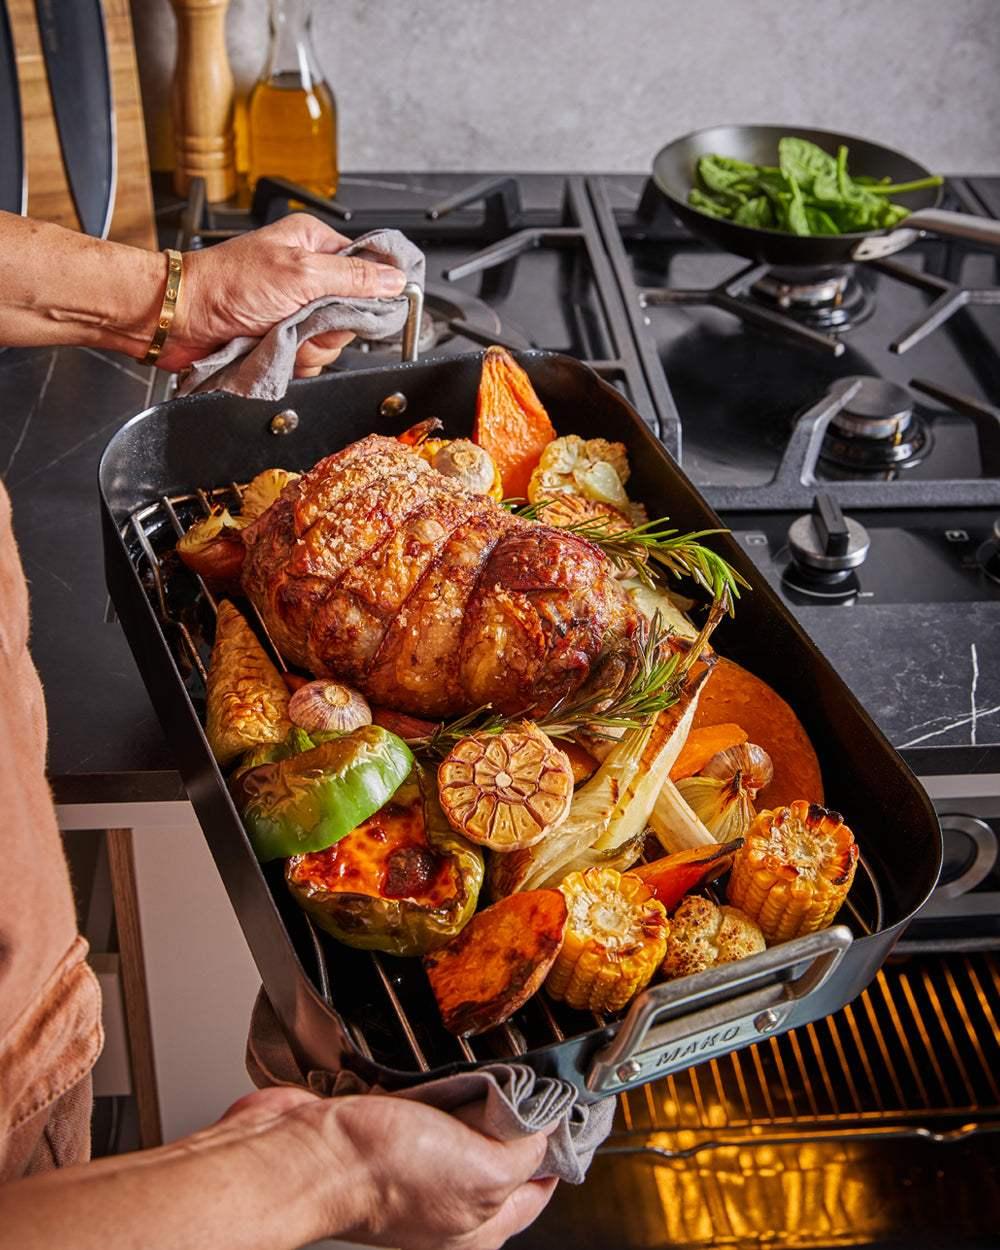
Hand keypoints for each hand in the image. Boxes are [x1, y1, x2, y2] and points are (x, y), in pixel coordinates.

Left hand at [161, 214, 406, 376]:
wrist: (182, 319)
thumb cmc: (226, 284)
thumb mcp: (300, 272)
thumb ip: (353, 276)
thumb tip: (395, 278)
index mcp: (315, 244)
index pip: (369, 268)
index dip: (372, 292)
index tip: (364, 307)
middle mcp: (309, 276)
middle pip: (353, 313)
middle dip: (329, 326)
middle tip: (302, 318)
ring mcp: (296, 310)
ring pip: (332, 342)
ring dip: (307, 346)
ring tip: (278, 332)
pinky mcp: (283, 338)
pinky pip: (311, 359)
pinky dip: (293, 360)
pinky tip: (272, 347)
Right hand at [221, 1087, 556, 1249]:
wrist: (306, 1152)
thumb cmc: (381, 1175)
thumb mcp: (483, 1171)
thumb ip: (525, 1151)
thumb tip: (547, 1126)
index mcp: (479, 1226)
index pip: (539, 1184)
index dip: (560, 1141)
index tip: (573, 1101)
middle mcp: (447, 1201)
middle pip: (502, 1147)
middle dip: (515, 1109)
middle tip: (526, 1074)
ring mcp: (414, 1165)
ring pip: (465, 1118)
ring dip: (474, 1088)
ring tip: (481, 1066)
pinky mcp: (384, 1131)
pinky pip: (427, 1100)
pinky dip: (437, 1080)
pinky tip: (439, 1065)